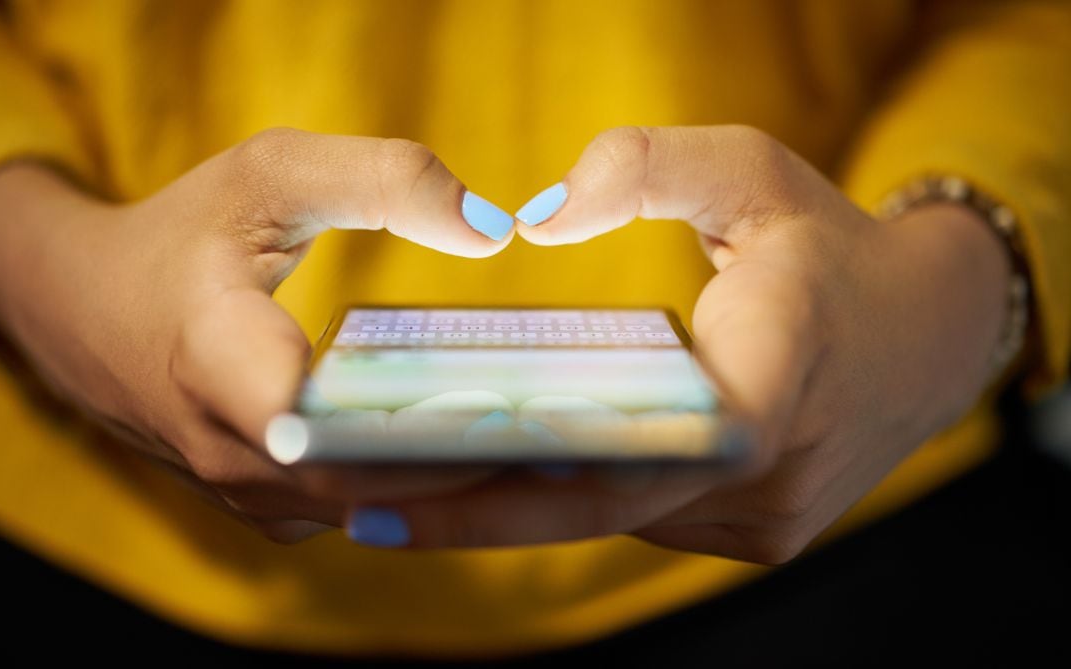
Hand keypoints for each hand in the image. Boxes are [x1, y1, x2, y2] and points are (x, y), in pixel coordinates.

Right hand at [0, 128, 515, 542]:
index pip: (330, 430)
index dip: (428, 431)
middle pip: (371, 484)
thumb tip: (493, 230)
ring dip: (455, 484)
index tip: (519, 413)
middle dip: (472, 464)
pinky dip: (419, 488)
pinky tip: (485, 452)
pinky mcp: (266, 504)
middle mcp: (229, 452)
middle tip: (578, 435)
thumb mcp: (270, 174)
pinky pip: (356, 510)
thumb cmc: (183, 234)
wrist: (86, 309)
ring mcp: (246, 492)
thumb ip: (382, 180)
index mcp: (218, 363)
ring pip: (371, 510)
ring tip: (552, 446)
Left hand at [346, 126, 1011, 562]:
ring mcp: (765, 519)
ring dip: (517, 508)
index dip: (511, 481)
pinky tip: (497, 479)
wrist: (927, 336)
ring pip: (616, 520)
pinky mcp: (757, 533)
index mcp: (772, 377)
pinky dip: (572, 501)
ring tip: (402, 491)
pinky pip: (644, 518)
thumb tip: (537, 216)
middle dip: (475, 509)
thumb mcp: (752, 171)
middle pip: (598, 506)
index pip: (631, 451)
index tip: (400, 490)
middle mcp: (769, 474)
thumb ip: (647, 167)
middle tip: (356, 504)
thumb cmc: (829, 248)